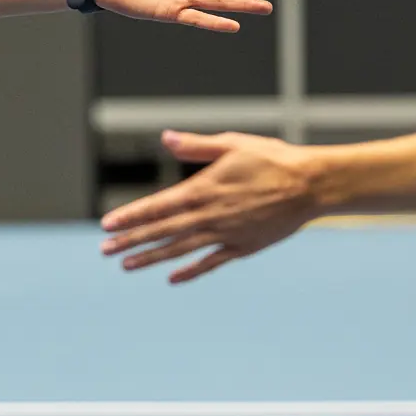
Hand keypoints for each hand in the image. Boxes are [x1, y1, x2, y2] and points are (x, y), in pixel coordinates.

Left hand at [99, 130, 323, 282]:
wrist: (310, 185)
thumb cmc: (272, 159)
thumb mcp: (232, 144)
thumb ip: (196, 146)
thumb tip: (166, 138)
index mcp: (203, 190)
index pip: (157, 207)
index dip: (130, 217)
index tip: (107, 225)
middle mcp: (209, 216)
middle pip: (162, 232)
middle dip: (131, 240)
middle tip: (105, 250)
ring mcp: (226, 234)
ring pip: (180, 250)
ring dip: (151, 258)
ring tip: (126, 265)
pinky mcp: (243, 247)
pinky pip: (211, 262)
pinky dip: (191, 271)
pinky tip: (172, 278)